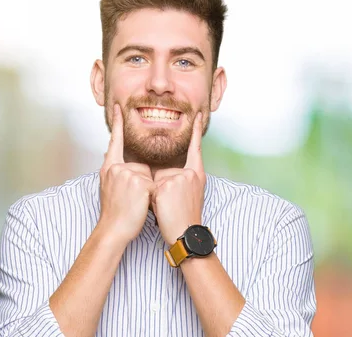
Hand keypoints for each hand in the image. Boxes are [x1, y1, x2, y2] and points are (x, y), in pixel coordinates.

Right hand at [98, 104, 154, 244]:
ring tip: (134, 204)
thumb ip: (117, 172)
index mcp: (109, 167)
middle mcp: (117, 168)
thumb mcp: (109, 187)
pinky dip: (152, 196)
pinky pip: (154, 185)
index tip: (118, 107)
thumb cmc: (115, 212)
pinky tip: (141, 204)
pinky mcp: (140, 183)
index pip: (114, 141)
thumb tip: (118, 161)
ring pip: (148, 176)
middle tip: (130, 200)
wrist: (114, 229)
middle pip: (140, 167)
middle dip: (142, 183)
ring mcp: (128, 174)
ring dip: (147, 191)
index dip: (117, 124)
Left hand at [152, 112, 205, 245]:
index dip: (197, 132)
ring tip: (167, 209)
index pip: (196, 149)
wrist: (186, 235)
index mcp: (197, 174)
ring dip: (155, 195)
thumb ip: (178, 179)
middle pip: (165, 171)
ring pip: (156, 180)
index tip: (199, 116)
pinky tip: (162, 209)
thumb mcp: (188, 194)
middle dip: (161, 188)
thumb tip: (160, 175)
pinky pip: (151, 187)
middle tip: (172, 205)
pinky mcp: (167, 186)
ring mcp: (179, 178)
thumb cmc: (184, 218)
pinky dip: (152, 199)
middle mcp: (191, 173)